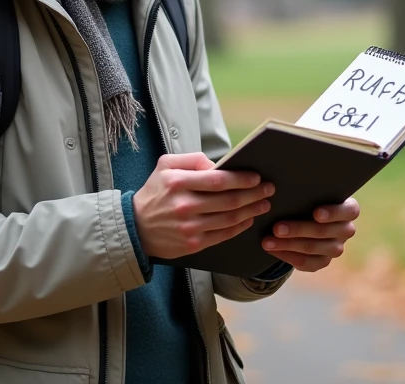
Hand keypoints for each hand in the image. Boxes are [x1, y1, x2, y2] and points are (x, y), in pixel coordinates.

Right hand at [133, 152, 274, 259]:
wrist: (135, 228)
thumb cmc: (154, 193)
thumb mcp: (165, 166)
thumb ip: (192, 160)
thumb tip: (219, 165)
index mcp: (178, 182)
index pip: (218, 180)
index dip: (241, 179)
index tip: (256, 177)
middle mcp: (185, 205)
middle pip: (229, 200)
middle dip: (254, 194)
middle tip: (269, 189)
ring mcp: (190, 227)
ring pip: (230, 218)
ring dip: (251, 210)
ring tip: (263, 203)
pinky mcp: (193, 244)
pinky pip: (224, 235)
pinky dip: (240, 226)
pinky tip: (248, 219)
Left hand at [262, 198, 358, 271]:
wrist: (306, 216)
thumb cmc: (309, 198)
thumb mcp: (312, 193)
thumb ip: (307, 191)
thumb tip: (285, 188)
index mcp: (348, 210)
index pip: (348, 211)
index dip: (333, 213)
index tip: (316, 213)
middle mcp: (346, 230)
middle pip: (323, 231)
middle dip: (298, 230)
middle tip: (276, 228)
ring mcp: (336, 248)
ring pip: (312, 248)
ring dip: (288, 245)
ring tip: (268, 241)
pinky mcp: (323, 261)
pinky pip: (306, 263)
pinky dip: (287, 256)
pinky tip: (273, 250)